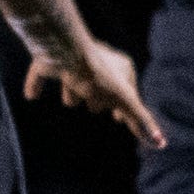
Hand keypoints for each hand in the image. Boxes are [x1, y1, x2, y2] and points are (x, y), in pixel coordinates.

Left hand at [22, 33, 164, 147]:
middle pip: (98, 88)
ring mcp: (71, 61)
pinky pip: (41, 75)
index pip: (124, 91)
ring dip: (70, 93)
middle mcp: (96, 62)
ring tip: (69, 93)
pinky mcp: (48, 63)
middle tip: (94, 103)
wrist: (64, 50)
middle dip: (96, 99)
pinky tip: (32, 94)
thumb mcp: (123, 100)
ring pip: (72, 84)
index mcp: (118, 68)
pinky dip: (37, 83)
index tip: (117, 119)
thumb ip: (139, 121)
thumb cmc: (96, 74)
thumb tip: (161, 144)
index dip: (122, 106)